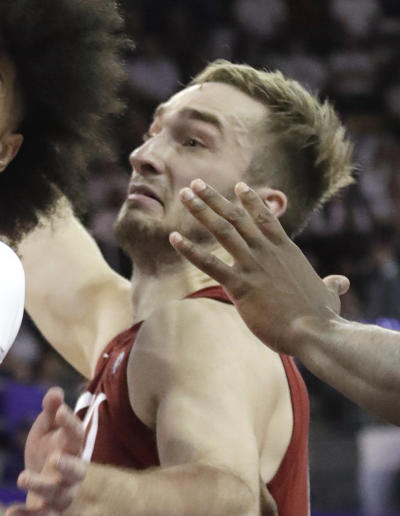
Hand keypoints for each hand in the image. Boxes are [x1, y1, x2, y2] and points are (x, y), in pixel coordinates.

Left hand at [7, 392, 87, 515]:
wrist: (51, 488)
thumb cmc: (50, 451)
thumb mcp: (48, 430)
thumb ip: (51, 412)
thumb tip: (55, 392)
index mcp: (73, 450)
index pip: (77, 436)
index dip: (70, 423)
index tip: (59, 412)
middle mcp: (72, 476)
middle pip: (76, 472)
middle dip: (68, 466)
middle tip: (55, 459)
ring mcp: (62, 497)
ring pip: (56, 495)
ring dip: (40, 487)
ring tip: (22, 477)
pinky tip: (8, 514)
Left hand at [169, 179, 348, 353]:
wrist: (315, 331)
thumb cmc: (322, 318)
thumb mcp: (329, 295)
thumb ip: (331, 285)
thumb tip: (341, 283)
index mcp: (286, 251)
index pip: (265, 218)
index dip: (250, 201)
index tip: (237, 186)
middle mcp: (268, 252)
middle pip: (237, 218)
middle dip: (214, 199)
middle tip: (196, 184)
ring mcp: (253, 266)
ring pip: (222, 230)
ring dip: (201, 210)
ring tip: (184, 195)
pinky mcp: (241, 286)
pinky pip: (210, 264)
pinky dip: (190, 250)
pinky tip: (174, 238)